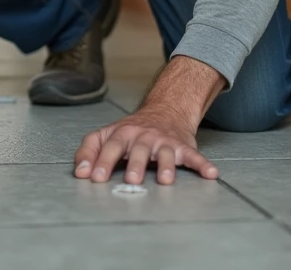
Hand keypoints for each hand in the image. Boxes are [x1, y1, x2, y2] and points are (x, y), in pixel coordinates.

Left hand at [73, 105, 217, 184]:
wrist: (165, 110)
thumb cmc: (131, 130)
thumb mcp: (106, 135)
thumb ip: (88, 151)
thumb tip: (79, 172)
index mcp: (122, 133)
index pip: (110, 146)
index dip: (102, 161)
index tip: (95, 177)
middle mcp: (143, 137)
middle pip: (139, 150)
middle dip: (135, 165)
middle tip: (131, 181)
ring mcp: (164, 141)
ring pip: (165, 153)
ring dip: (166, 166)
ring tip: (165, 180)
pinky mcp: (183, 147)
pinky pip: (194, 156)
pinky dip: (203, 164)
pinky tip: (211, 174)